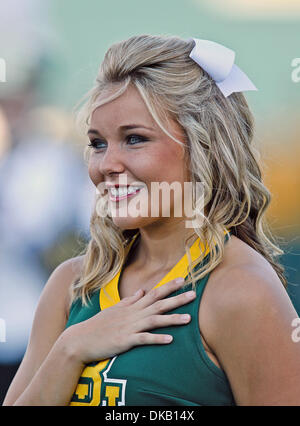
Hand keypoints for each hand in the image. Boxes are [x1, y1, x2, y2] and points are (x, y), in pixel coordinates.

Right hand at [65, 278, 195, 363]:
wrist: (80, 340)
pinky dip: (156, 339)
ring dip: (172, 319)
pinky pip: (143, 339)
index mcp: (131, 307)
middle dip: (177, 299)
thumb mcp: (114, 309)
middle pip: (158, 304)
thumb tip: (142, 291)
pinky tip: (170, 340)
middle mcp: (133, 314)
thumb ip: (129, 301)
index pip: (154, 293)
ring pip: (154, 320)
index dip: (169, 286)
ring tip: (189, 318)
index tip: (183, 280)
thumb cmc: (97, 326)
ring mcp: (129, 327)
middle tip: (194, 294)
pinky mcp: (125, 341)